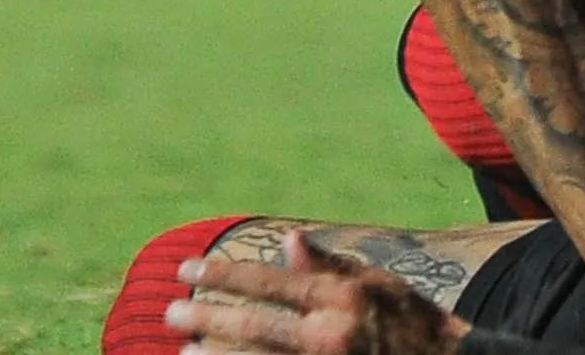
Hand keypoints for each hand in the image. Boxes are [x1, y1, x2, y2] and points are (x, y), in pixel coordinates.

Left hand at [172, 232, 469, 354]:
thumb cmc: (415, 323)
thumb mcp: (380, 283)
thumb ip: (331, 265)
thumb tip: (288, 240)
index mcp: (342, 298)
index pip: (270, 282)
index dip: (225, 274)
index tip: (188, 269)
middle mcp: (331, 336)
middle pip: (254, 328)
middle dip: (207, 319)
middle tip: (170, 314)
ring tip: (185, 351)